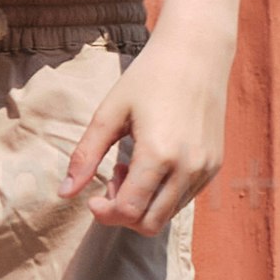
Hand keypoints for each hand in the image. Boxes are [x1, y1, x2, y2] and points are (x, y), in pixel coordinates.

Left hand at [65, 32, 232, 236]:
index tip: (91, 198)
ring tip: (131, 166)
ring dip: (143, 202)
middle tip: (111, 178)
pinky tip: (152, 162)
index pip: (129, 212)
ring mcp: (206, 169)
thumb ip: (85, 156)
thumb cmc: (147, 79)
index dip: (104, 213)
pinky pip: (184, 198)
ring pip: (168, 215)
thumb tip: (64, 194)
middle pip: (150, 224)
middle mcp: (188, 167)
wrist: (196, 54)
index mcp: (159, 155)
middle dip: (123, 213)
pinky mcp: (215, 166)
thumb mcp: (109, 113)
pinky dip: (163, 193)